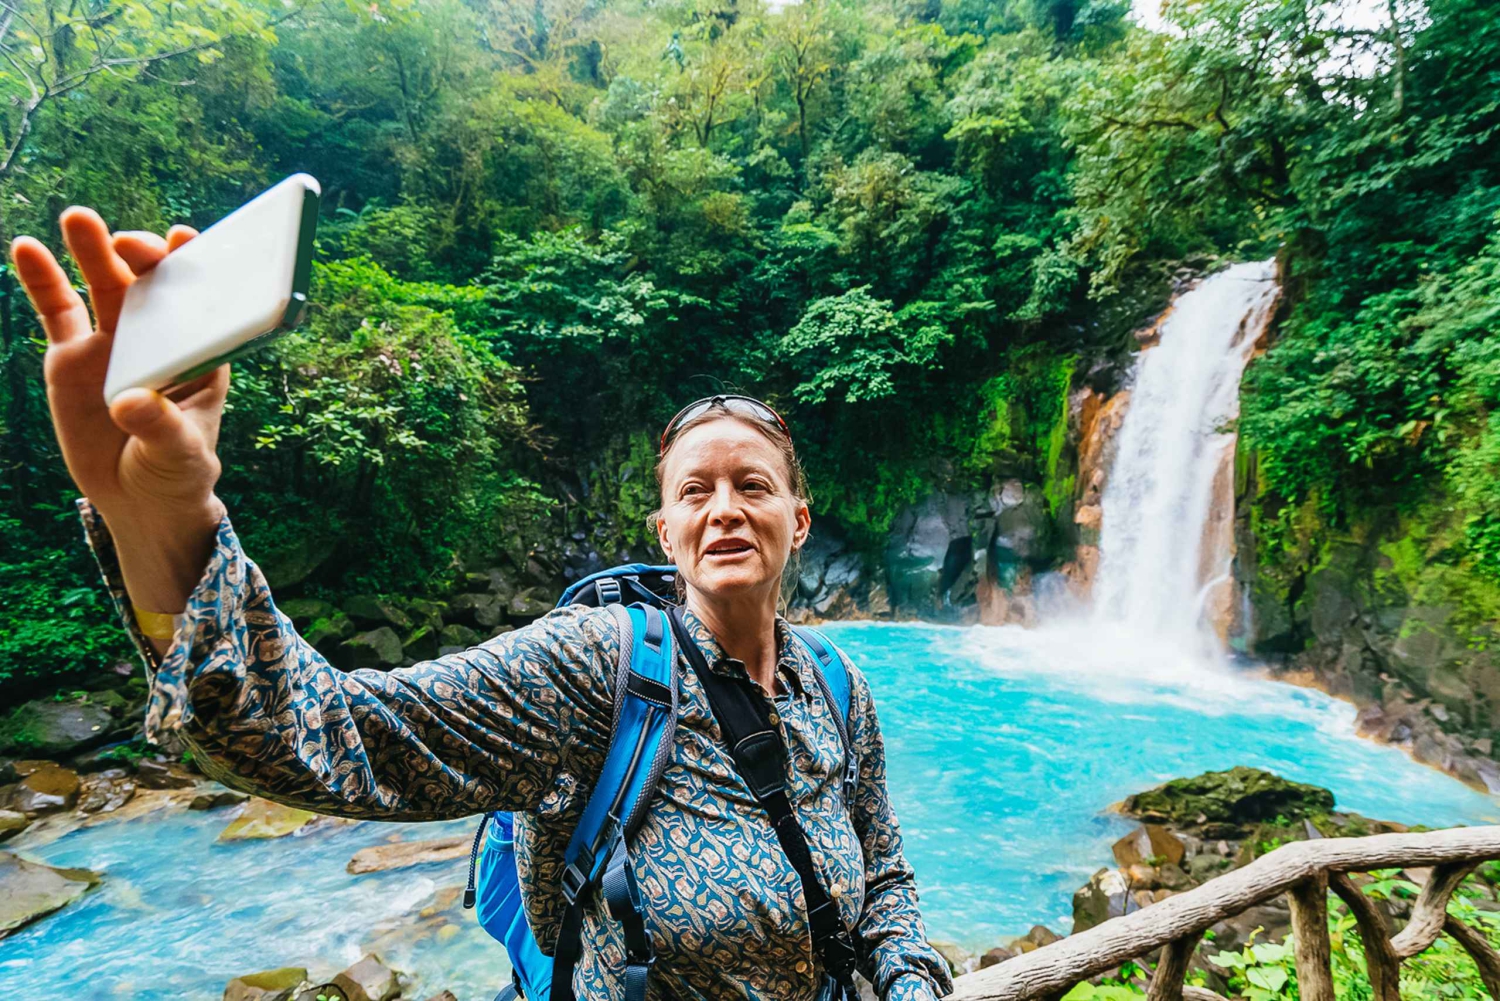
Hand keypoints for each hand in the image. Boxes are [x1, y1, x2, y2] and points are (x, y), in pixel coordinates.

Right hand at [10, 207, 225, 524]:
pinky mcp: (73, 356)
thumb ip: (160, 427)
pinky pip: (56, 310)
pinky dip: (42, 278)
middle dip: (141, 255)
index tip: (184, 239)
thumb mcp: (179, 454)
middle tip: (126, 242)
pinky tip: (26, 247)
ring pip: (104, 285)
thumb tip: (129, 402)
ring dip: (92, 249)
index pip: (202, 302)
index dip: (195, 267)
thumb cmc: (177, 471)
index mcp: (200, 352)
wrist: (139, 500)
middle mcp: (158, 336)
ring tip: (78, 217)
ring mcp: (114, 341)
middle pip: (151, 284)